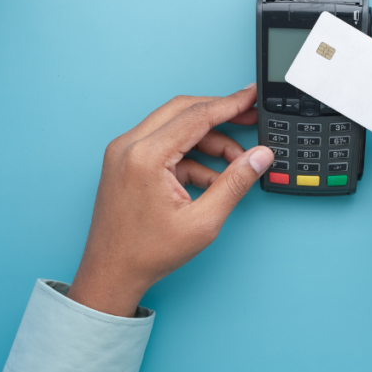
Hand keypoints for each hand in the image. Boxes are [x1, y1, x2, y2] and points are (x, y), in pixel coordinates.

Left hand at [67, 84, 273, 316]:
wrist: (111, 273)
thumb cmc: (146, 253)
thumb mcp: (202, 221)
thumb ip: (235, 183)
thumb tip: (259, 157)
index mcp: (146, 156)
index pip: (197, 116)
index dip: (230, 104)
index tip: (252, 97)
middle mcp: (130, 145)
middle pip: (184, 110)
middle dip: (220, 114)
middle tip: (249, 118)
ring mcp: (124, 152)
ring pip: (174, 126)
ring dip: (207, 139)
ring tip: (234, 162)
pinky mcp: (125, 161)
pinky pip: (164, 144)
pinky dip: (190, 155)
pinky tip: (211, 178)